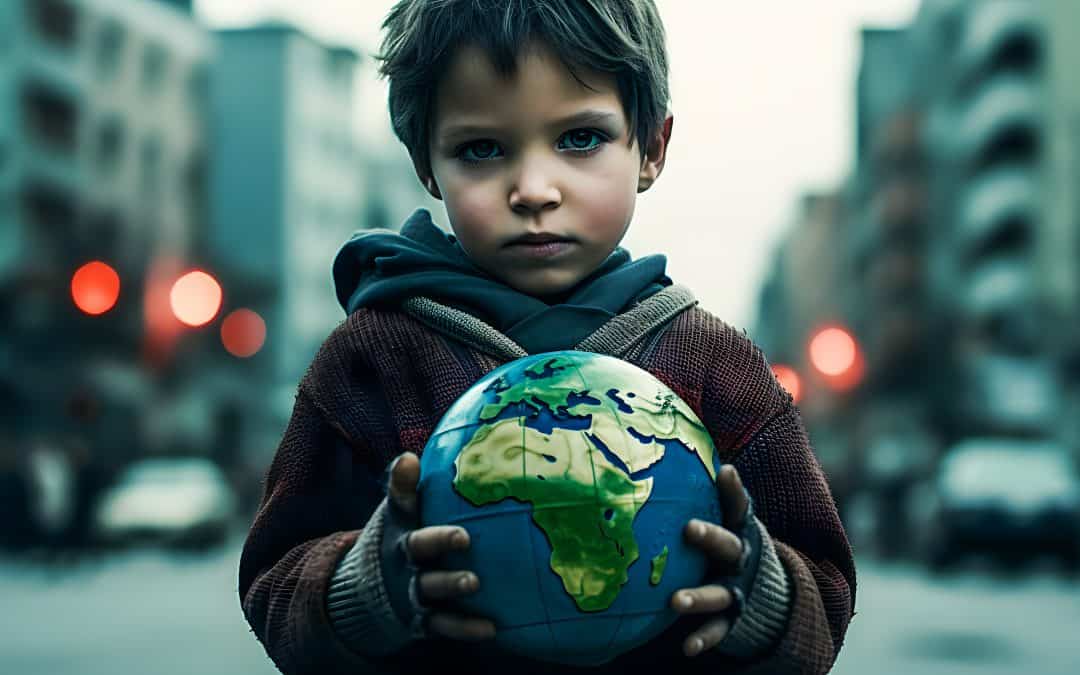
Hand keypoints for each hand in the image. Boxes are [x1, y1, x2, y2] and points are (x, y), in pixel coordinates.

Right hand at [384, 452, 495, 640]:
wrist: (366, 595)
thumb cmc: (397, 543)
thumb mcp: (397, 517)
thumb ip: (407, 489)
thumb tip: (411, 455)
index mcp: (398, 528)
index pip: (399, 502)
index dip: (402, 483)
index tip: (410, 462)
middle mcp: (401, 560)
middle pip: (417, 547)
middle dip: (438, 541)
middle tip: (464, 537)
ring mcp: (409, 590)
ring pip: (430, 588)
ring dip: (451, 585)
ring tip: (474, 583)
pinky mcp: (420, 619)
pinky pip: (444, 624)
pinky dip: (465, 627)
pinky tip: (490, 628)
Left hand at [670, 464, 752, 656]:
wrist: (770, 595)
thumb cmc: (728, 547)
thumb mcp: (726, 521)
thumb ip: (707, 495)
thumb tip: (667, 442)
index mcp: (739, 532)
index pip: (738, 506)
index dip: (733, 489)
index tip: (724, 470)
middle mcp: (741, 559)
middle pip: (728, 545)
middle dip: (710, 537)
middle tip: (689, 529)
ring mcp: (738, 590)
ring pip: (719, 593)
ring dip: (698, 597)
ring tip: (675, 601)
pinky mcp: (734, 619)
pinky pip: (718, 630)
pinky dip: (703, 638)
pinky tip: (686, 647)